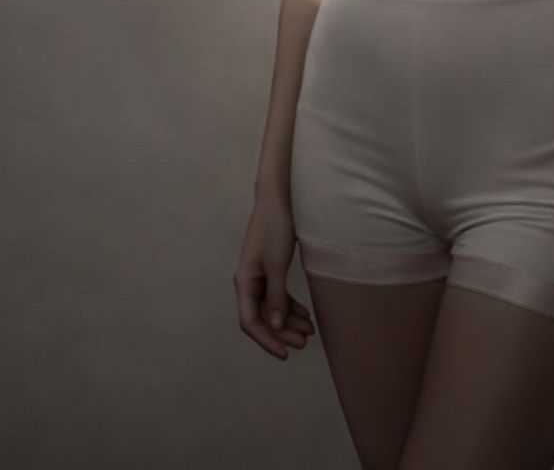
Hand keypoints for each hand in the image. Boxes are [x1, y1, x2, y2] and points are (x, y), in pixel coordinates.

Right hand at [234, 192, 315, 360]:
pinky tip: (305, 314)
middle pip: (263, 317)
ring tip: (310, 331)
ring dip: (289, 321)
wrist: (279, 199)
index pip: (251, 322)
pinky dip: (291, 306)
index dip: (267, 340)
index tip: (285, 353)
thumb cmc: (275, 228)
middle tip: (304, 343)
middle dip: (282, 333)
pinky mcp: (271, 269)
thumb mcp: (277, 265)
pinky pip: (278, 295)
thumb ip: (276, 296)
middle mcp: (249, 282)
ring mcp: (260, 276)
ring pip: (272, 307)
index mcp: (244, 282)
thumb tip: (276, 326)